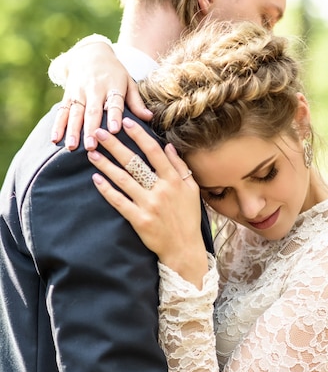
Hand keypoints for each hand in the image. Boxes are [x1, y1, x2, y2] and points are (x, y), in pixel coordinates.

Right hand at [50, 42, 152, 150]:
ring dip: (73, 130)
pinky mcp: (67, 95)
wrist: (90, 53)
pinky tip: (55, 139)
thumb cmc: (114, 73)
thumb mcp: (128, 82)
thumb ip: (136, 102)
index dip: (114, 116)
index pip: (114, 103)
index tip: (115, 130)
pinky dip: (57, 125)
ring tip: (72, 147)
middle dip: (90, 129)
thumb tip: (149, 118)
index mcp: (112, 86)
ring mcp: (79, 92)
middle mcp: (94, 89)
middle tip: (91, 146)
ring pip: (75, 113)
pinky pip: (62, 111)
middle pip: (92, 111)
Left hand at [88, 118, 207, 287]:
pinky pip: (119, 202)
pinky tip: (95, 179)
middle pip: (134, 162)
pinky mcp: (139, 220)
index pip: (153, 151)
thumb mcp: (191, 190)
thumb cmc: (188, 218)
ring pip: (123, 180)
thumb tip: (168, 146)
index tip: (125, 122)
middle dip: (114, 145)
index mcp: (174, 180)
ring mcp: (149, 205)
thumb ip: (180, 167)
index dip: (138, 135)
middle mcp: (161, 190)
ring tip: (91, 153)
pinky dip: (107, 190)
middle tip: (98, 132)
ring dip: (105, 165)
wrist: (184, 249)